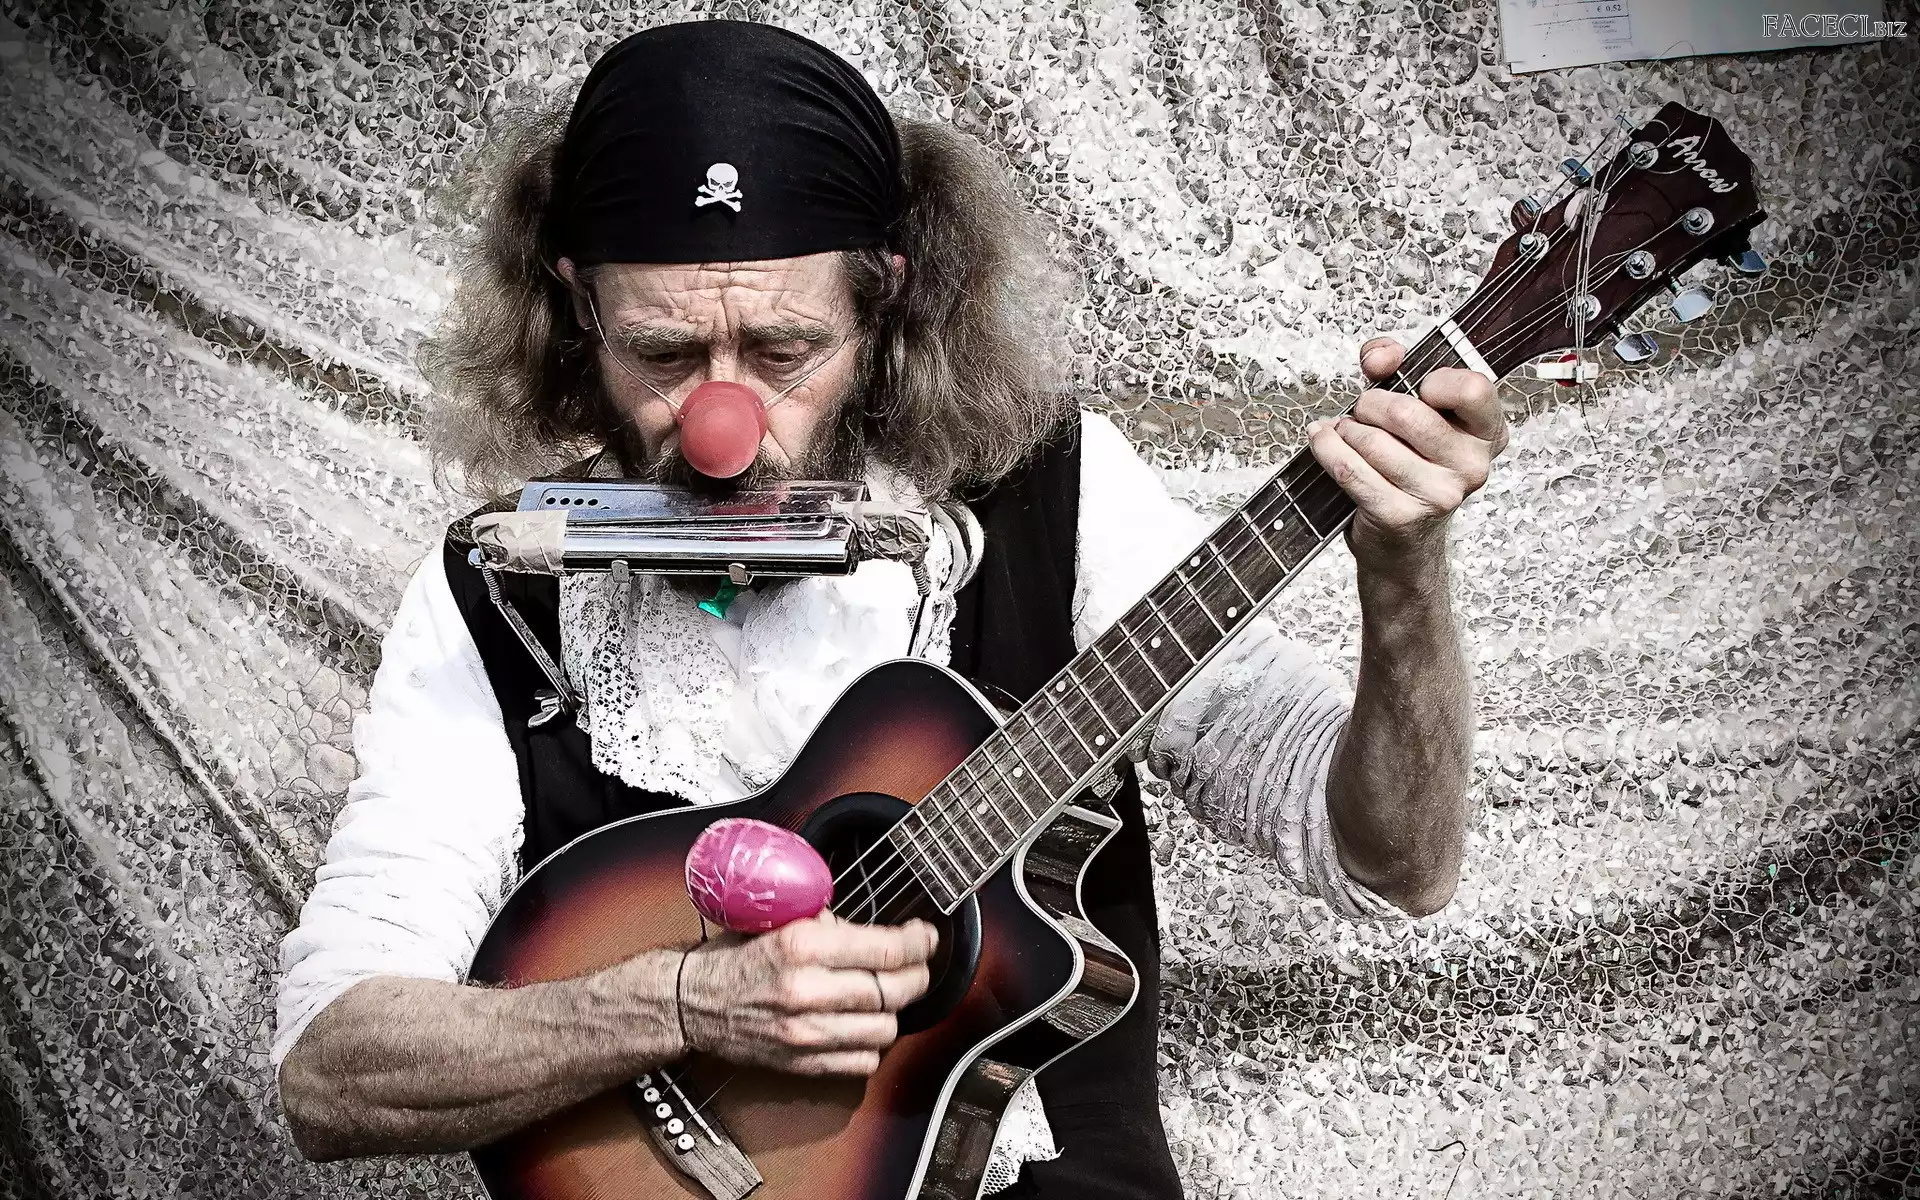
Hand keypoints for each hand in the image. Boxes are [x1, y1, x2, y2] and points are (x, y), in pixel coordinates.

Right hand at [676, 912, 937, 1075]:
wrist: (693, 1003)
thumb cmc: (737, 958)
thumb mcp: (780, 921)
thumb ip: (829, 923)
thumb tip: (876, 930)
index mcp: (802, 946)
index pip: (885, 950)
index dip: (918, 943)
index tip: (926, 937)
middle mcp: (806, 991)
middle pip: (894, 991)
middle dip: (916, 976)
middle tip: (917, 965)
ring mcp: (805, 1032)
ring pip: (886, 1029)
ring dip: (895, 1012)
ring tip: (886, 996)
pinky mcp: (802, 1063)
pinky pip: (863, 1061)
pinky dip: (872, 1044)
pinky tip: (864, 1024)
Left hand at [1305, 338, 1507, 566]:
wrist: (1403, 543)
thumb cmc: (1410, 468)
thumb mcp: (1416, 412)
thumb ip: (1397, 367)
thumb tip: (1380, 356)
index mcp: (1487, 434)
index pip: (1473, 389)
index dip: (1435, 380)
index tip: (1418, 386)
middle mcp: (1472, 466)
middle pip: (1408, 413)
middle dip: (1372, 404)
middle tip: (1364, 411)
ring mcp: (1438, 495)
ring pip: (1372, 441)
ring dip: (1347, 430)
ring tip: (1348, 434)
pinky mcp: (1399, 516)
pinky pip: (1350, 470)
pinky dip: (1327, 449)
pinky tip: (1323, 441)